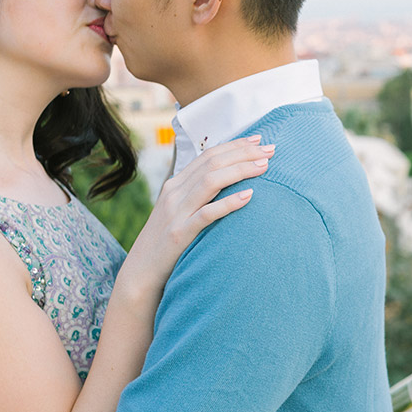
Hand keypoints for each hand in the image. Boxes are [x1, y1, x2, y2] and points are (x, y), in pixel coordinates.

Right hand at [119, 135, 272, 290]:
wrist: (141, 271)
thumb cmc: (166, 243)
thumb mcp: (178, 212)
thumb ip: (196, 196)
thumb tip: (226, 183)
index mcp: (175, 184)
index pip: (208, 155)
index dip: (235, 145)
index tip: (259, 140)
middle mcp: (175, 193)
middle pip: (213, 163)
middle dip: (244, 153)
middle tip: (271, 150)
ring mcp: (176, 212)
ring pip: (211, 181)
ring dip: (240, 170)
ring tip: (265, 166)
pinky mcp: (179, 233)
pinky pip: (206, 213)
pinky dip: (229, 203)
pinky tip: (249, 196)